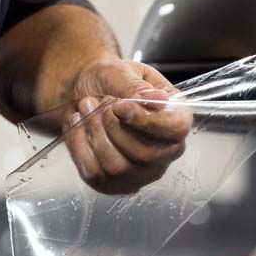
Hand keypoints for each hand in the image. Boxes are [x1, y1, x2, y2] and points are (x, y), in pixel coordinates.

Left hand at [64, 59, 191, 194]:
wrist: (84, 91)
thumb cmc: (110, 80)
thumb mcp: (122, 72)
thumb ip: (137, 87)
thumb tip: (159, 100)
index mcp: (177, 118)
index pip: (176, 131)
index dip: (147, 122)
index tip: (120, 106)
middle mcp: (166, 150)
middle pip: (145, 155)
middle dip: (113, 127)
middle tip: (97, 102)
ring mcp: (143, 171)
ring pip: (118, 167)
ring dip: (94, 134)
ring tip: (86, 108)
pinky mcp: (116, 183)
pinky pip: (95, 175)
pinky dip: (79, 147)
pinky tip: (78, 125)